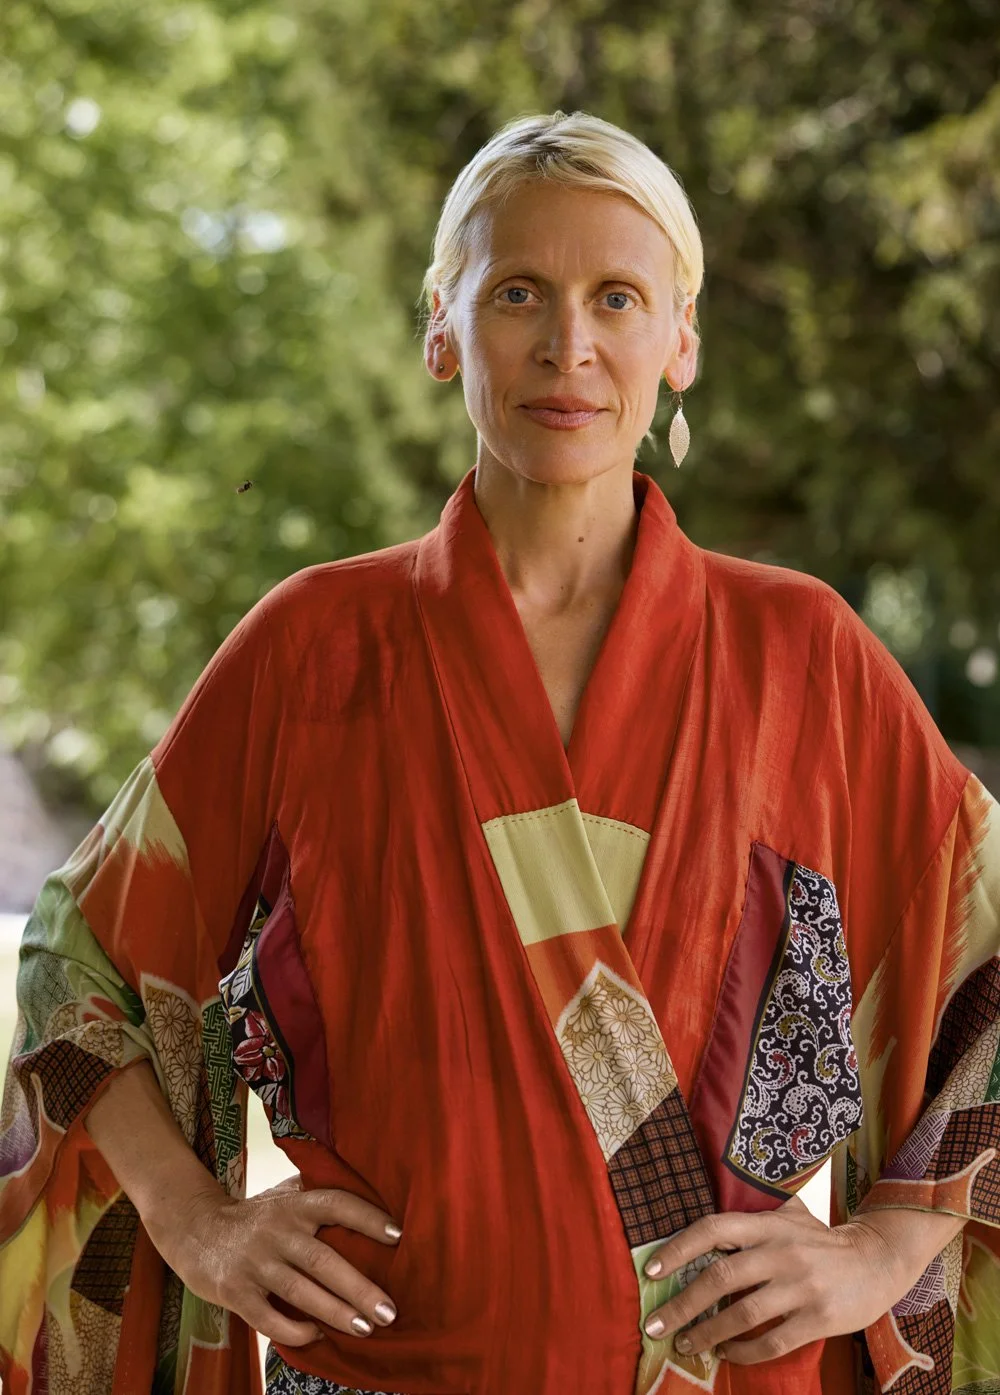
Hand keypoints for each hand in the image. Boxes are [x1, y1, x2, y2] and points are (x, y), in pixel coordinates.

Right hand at [149, 1171, 401, 1345]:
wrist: (194, 1229)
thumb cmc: (254, 1215)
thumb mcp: (283, 1195)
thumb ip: (317, 1194)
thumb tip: (366, 1185)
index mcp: (294, 1204)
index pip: (336, 1204)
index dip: (367, 1217)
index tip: (398, 1235)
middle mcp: (277, 1231)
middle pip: (324, 1260)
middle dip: (360, 1288)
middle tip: (389, 1311)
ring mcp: (255, 1263)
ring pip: (301, 1293)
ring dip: (336, 1313)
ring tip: (366, 1328)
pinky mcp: (236, 1292)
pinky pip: (270, 1318)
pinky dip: (295, 1330)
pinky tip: (318, 1335)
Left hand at [640, 1195, 910, 1364]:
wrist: (878, 1260)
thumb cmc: (822, 1239)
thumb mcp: (790, 1215)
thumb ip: (754, 1215)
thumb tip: (707, 1219)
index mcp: (768, 1224)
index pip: (713, 1230)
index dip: (678, 1249)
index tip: (651, 1270)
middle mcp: (782, 1251)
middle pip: (720, 1278)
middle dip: (682, 1305)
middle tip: (655, 1325)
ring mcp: (801, 1286)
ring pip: (742, 1314)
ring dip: (707, 1334)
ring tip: (686, 1344)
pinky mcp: (819, 1318)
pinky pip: (772, 1342)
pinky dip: (744, 1352)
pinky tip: (727, 1353)